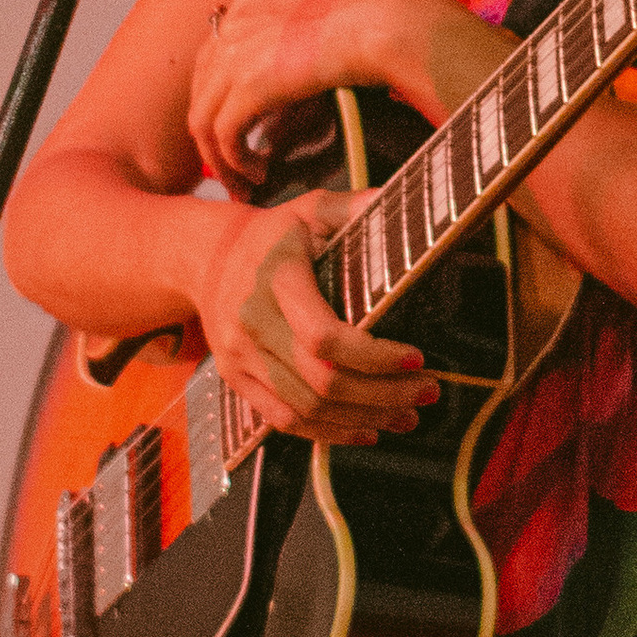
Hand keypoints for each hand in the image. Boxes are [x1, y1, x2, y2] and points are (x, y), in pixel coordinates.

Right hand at [184, 185, 440, 444]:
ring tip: (408, 414)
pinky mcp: (237, 380)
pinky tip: (368, 429)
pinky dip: (329, 433)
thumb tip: (400, 204)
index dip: (374, 356)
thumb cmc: (276, 234)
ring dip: (364, 418)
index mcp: (275, 279)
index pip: (324, 336)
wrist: (207, 259)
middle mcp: (251, 324)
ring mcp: (240, 358)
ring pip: (306, 408)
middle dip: (383, 393)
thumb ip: (355, 206)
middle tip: (429, 389)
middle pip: (321, 381)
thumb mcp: (312, 208)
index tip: (417, 357)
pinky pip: (283, 421)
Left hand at [187, 0, 499, 193]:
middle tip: (234, 166)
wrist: (387, 19)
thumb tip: (296, 76)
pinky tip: (258, 175)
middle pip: (202, 88)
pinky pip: (222, 134)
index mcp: (251, 2)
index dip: (220, 98)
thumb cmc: (379, 18)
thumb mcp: (324, 20)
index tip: (237, 130)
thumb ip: (298, 42)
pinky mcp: (248, 84)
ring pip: (202, 118)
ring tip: (245, 182)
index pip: (213, 56)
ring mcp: (235, 51)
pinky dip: (234, 161)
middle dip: (212, 132)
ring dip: (220, 157)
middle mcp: (234, 22)